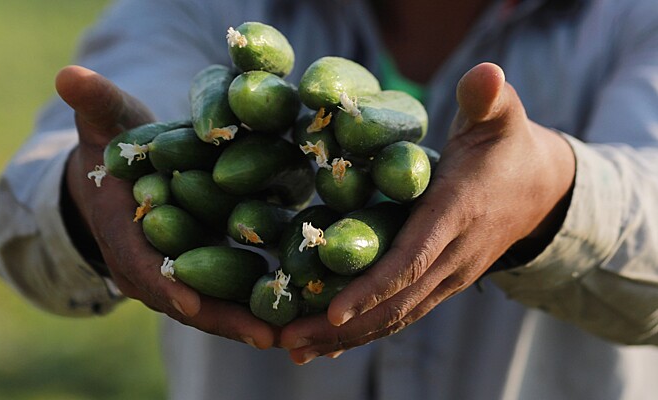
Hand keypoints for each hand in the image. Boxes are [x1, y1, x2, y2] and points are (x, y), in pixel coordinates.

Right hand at [57, 66, 275, 348]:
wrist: (120, 174)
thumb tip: (70, 75)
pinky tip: (294, 311)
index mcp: (123, 234)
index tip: (189, 301)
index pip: (140, 264)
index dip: (162, 283)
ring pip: (212, 305)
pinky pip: (227, 293)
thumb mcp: (106, 122)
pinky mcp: (201, 270)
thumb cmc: (114, 146)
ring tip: (292, 334)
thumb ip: (96, 103)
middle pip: (185, 299)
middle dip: (222, 319)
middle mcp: (149, 265)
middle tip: (266, 336)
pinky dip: (255, 306)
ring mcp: (176, 274)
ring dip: (248, 322)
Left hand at [280, 62, 575, 362]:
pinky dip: (364, 330)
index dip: (373, 286)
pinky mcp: (440, 282)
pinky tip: (328, 344)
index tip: (332, 312)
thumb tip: (487, 73)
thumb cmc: (507, 147)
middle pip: (395, 302)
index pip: (413, 258)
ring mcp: (448, 276)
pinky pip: (401, 313)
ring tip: (293, 349)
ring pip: (395, 317)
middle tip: (285, 340)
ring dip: (345, 337)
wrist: (541, 190)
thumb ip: (488, 97)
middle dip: (340, 326)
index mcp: (458, 214)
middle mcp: (453, 257)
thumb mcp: (500, 116)